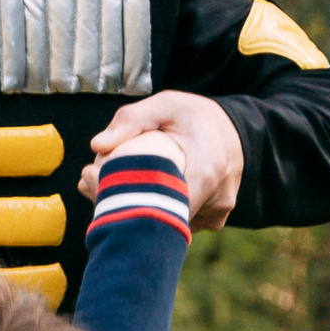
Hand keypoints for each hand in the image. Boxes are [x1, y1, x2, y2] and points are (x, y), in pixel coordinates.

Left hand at [81, 90, 243, 232]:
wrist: (231, 128)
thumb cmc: (193, 116)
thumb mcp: (165, 105)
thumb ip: (131, 120)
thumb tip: (97, 145)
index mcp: (206, 171)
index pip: (165, 208)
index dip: (131, 205)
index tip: (104, 194)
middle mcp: (216, 199)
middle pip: (165, 220)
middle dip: (131, 211)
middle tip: (100, 193)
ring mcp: (217, 214)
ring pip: (172, 225)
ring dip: (146, 213)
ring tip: (120, 191)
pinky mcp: (214, 220)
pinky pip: (181, 222)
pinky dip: (162, 213)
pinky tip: (146, 196)